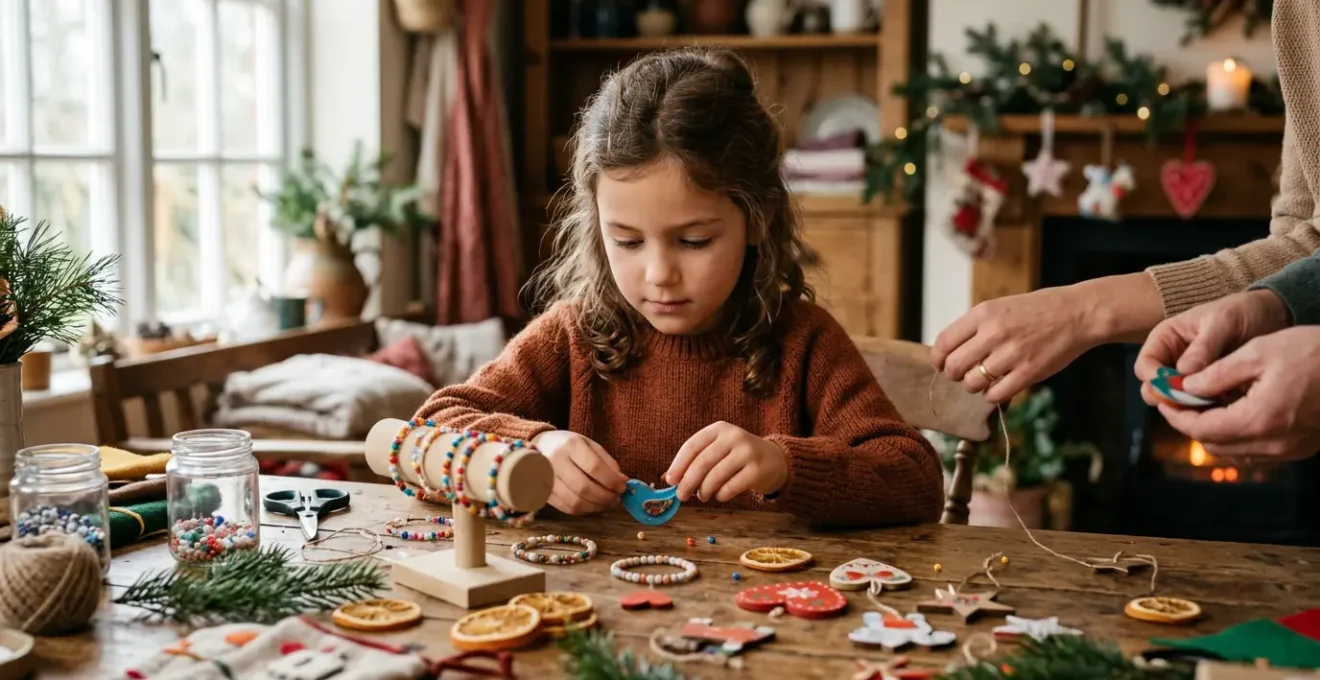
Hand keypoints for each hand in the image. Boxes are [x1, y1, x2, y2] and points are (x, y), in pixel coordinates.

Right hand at [532, 430, 629, 514]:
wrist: (540, 446)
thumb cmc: (569, 446)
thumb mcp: (589, 445)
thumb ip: (607, 462)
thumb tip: (622, 481)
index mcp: (571, 445)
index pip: (594, 467)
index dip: (611, 480)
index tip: (623, 487)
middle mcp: (556, 461)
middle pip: (584, 487)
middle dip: (605, 497)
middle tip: (616, 498)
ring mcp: (546, 479)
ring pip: (575, 501)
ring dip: (596, 507)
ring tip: (606, 503)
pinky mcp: (543, 493)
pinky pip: (566, 508)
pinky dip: (583, 510)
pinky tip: (592, 505)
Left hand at [663, 421, 787, 502]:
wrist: (775, 460)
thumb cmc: (738, 457)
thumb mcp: (718, 450)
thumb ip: (696, 460)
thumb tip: (668, 478)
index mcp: (719, 429)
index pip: (692, 445)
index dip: (678, 464)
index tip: (670, 480)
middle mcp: (733, 437)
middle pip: (702, 462)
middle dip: (688, 482)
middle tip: (681, 496)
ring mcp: (747, 453)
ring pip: (716, 476)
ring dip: (704, 491)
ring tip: (702, 496)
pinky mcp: (757, 470)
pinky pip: (731, 487)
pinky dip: (721, 495)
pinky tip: (720, 496)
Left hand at [932, 285, 1106, 403]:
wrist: (1078, 314)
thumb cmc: (1038, 310)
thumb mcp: (1000, 306)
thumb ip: (975, 326)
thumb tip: (949, 351)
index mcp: (983, 313)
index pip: (944, 342)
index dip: (938, 358)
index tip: (941, 364)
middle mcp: (994, 332)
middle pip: (954, 366)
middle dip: (954, 374)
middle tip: (963, 374)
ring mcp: (1011, 354)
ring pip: (972, 383)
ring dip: (974, 385)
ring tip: (985, 379)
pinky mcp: (1028, 373)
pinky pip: (995, 395)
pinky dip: (992, 395)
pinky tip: (1000, 386)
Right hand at [1135, 289, 1289, 404]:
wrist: (1272, 316)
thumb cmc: (1241, 312)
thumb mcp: (1223, 323)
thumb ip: (1203, 347)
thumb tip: (1183, 373)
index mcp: (1165, 339)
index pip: (1145, 365)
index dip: (1154, 379)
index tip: (1174, 388)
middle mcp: (1171, 360)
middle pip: (1154, 388)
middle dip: (1168, 398)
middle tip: (1192, 402)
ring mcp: (1189, 377)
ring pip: (1174, 400)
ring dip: (1187, 407)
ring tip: (1212, 404)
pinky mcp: (1208, 389)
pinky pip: (1198, 406)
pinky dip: (1206, 410)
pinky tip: (1223, 408)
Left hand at [1157, 326, 1319, 459]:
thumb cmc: (1311, 352)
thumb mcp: (1257, 353)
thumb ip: (1214, 375)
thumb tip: (1183, 388)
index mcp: (1257, 421)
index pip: (1200, 429)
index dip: (1176, 415)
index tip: (1163, 399)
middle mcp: (1273, 444)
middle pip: (1213, 445)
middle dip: (1191, 423)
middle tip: (1179, 400)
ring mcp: (1289, 450)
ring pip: (1234, 451)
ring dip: (1213, 431)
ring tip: (1203, 402)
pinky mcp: (1301, 447)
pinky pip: (1256, 450)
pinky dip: (1237, 434)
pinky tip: (1233, 409)